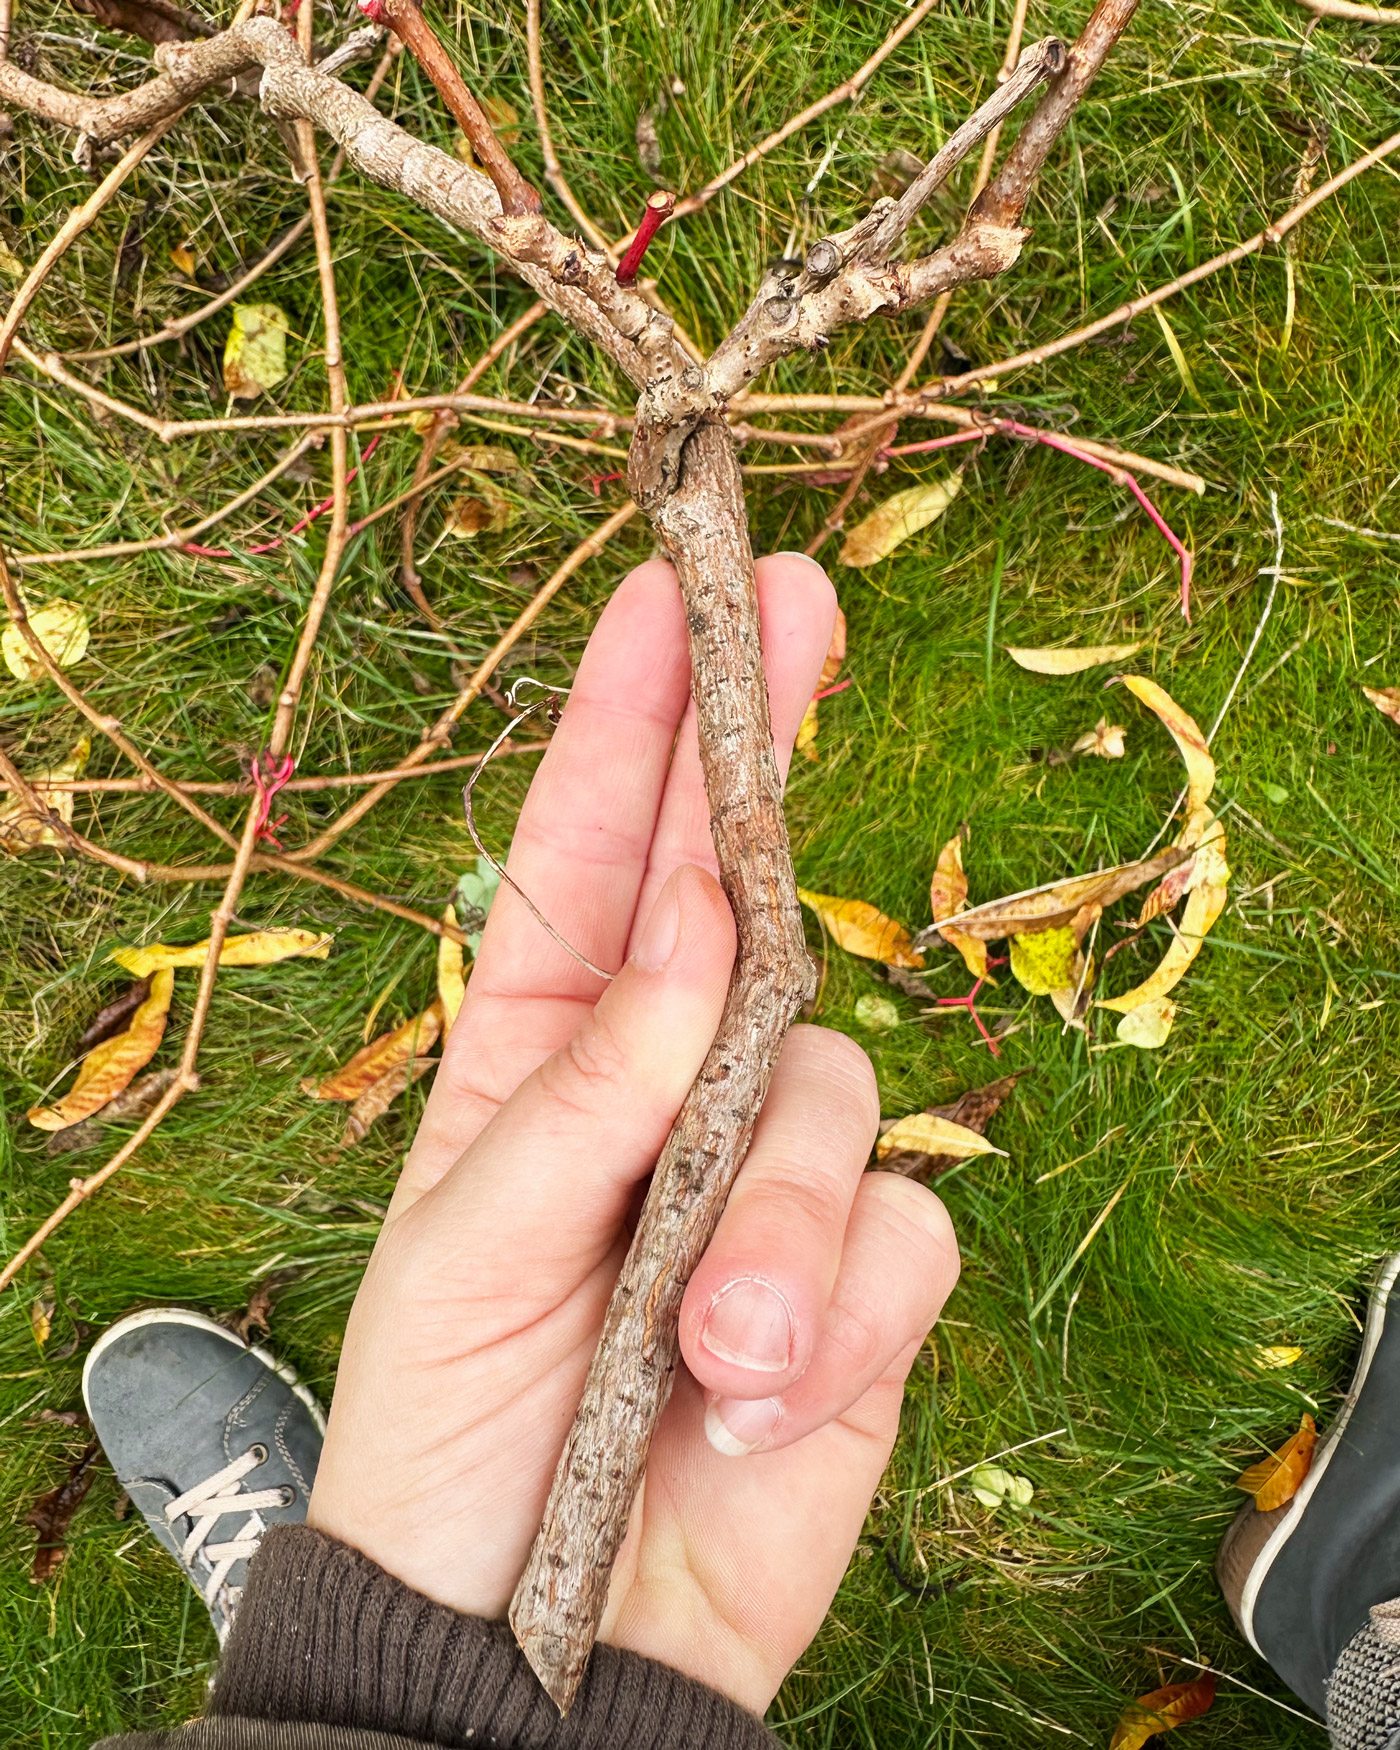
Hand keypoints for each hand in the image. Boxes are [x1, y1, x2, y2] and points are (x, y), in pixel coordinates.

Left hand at [307, 553, 959, 1712]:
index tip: (672, 590)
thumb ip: (587, 1088)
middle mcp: (670, 1085)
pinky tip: (756, 1398)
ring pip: (833, 1091)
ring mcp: (768, 1176)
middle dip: (760, 750)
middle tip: (802, 606)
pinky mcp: (855, 1281)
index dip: (631, 720)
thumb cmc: (458, 1432)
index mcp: (543, 1052)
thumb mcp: (472, 1250)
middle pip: (748, 898)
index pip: (592, 856)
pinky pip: (896, 1232)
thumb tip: (702, 934)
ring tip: (701, 1348)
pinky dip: (831, 1312)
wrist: (536, 1645)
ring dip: (770, 1220)